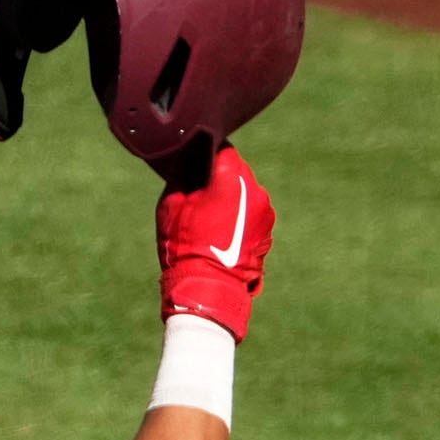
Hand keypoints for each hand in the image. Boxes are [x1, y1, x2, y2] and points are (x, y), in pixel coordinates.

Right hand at [156, 145, 272, 339]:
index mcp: (231, 177)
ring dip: (233, 201)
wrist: (207, 288)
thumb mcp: (171, 204)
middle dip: (222, 181)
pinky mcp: (268, 232)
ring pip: (247, 194)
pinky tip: (224, 235)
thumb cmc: (184, 245)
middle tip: (202, 198)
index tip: (198, 170)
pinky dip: (241, 219)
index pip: (223, 151)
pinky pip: (253, 215)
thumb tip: (189, 157)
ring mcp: (265, 213)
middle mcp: (254, 190)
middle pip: (238, 172)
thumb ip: (182, 174)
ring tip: (213, 222)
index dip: (209, 158)